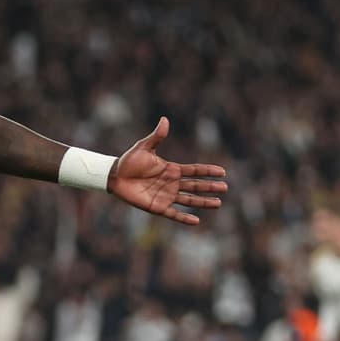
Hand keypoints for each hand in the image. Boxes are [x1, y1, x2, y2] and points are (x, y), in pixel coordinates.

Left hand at [109, 117, 227, 225]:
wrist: (114, 176)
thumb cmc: (129, 161)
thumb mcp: (144, 147)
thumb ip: (156, 136)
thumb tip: (164, 119)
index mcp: (172, 169)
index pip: (194, 171)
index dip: (208, 171)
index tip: (222, 172)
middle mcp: (172, 183)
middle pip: (195, 186)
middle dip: (210, 187)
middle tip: (225, 188)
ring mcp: (166, 196)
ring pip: (189, 200)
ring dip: (203, 202)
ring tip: (218, 203)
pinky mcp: (157, 207)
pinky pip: (173, 214)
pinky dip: (184, 218)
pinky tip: (196, 221)